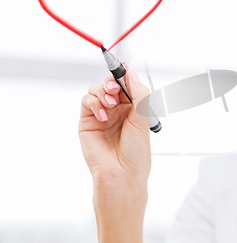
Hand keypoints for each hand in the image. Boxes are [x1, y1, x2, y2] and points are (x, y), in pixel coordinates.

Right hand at [79, 67, 151, 191]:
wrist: (122, 174)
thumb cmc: (136, 152)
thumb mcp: (143, 119)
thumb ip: (139, 95)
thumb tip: (131, 74)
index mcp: (134, 108)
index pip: (127, 84)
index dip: (125, 75)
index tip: (123, 67)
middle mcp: (117, 110)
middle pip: (111, 83)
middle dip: (112, 81)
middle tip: (115, 88)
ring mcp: (102, 115)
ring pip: (97, 90)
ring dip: (103, 92)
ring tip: (110, 105)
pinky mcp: (87, 121)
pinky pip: (86, 101)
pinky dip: (94, 103)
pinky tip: (103, 116)